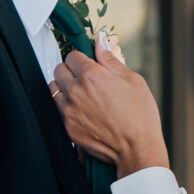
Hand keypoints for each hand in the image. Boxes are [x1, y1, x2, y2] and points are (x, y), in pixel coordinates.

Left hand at [50, 44, 167, 175]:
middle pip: (59, 69)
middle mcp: (76, 91)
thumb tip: (101, 43)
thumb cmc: (140, 116)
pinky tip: (81, 110)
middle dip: (71, 70)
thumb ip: (111, 60)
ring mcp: (69, 110)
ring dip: (64, 87)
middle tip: (85, 77)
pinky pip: (58, 109)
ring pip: (54, 88)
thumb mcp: (133, 81)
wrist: (136, 149)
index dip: (82, 58)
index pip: (73, 55)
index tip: (89, 63)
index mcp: (92, 75)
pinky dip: (66, 106)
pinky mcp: (67, 127)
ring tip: (80, 93)